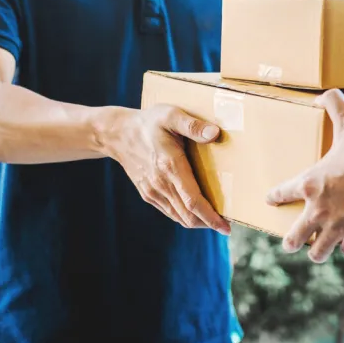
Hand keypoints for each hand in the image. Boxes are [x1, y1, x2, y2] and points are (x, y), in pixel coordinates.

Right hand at [102, 104, 229, 234]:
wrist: (117, 134)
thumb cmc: (149, 122)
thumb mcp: (171, 115)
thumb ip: (193, 125)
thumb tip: (215, 133)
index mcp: (170, 167)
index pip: (193, 201)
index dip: (210, 217)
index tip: (226, 227)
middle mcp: (161, 184)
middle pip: (188, 215)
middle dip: (208, 223)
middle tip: (226, 226)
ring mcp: (152, 191)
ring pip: (178, 217)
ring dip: (197, 222)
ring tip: (214, 221)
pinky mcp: (147, 193)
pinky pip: (169, 212)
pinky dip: (184, 216)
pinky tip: (194, 213)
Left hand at [266, 90, 343, 262]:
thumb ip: (335, 106)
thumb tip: (323, 94)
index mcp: (312, 183)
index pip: (284, 192)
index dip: (276, 196)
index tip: (269, 200)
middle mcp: (319, 210)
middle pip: (295, 235)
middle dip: (291, 240)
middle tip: (289, 243)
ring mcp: (338, 227)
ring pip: (318, 250)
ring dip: (317, 251)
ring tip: (315, 252)